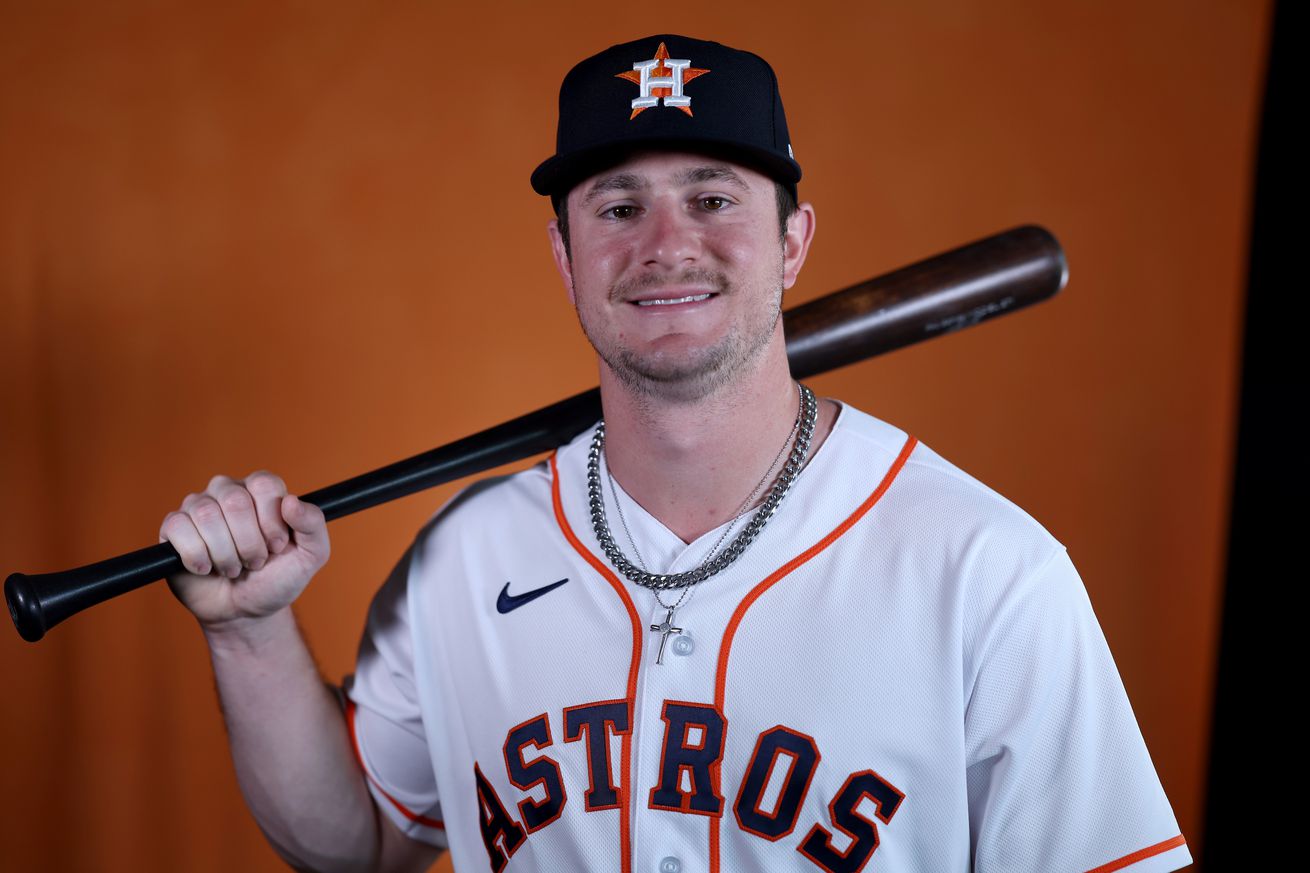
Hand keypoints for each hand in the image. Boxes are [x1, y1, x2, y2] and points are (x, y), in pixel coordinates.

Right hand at [160, 471, 329, 628]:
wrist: (245, 612)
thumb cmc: (277, 579)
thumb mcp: (311, 555)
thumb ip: (313, 524)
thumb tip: (291, 502)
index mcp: (262, 489)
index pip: (264, 485)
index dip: (271, 521)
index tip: (276, 546)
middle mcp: (229, 491)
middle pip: (235, 500)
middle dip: (249, 543)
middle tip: (254, 562)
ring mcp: (199, 507)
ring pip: (206, 515)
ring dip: (225, 554)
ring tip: (233, 568)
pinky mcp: (174, 528)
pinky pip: (178, 528)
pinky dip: (196, 556)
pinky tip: (205, 568)